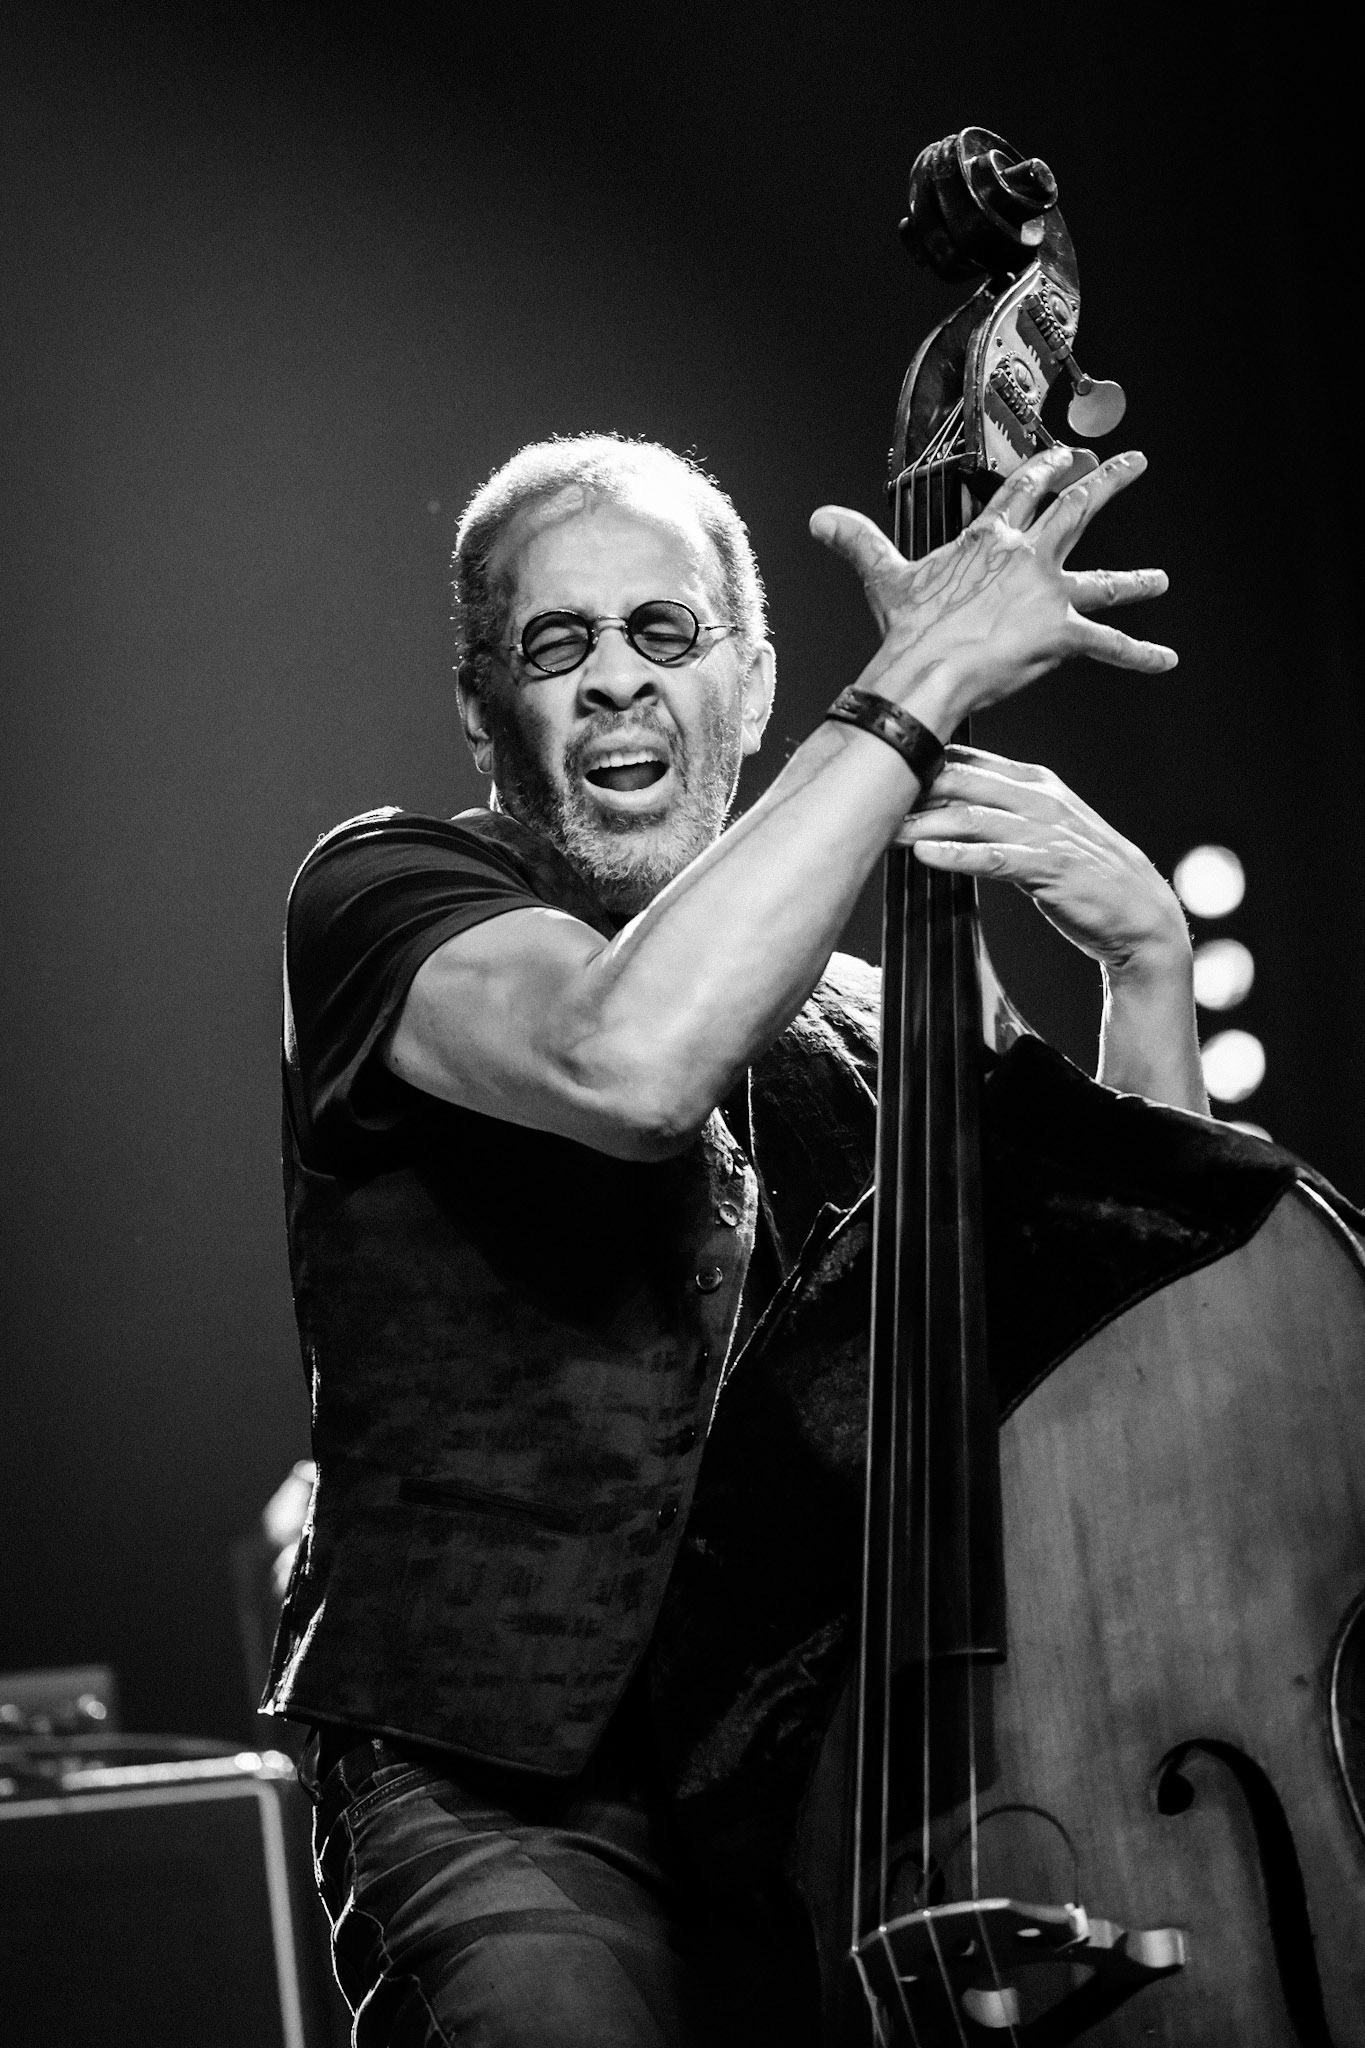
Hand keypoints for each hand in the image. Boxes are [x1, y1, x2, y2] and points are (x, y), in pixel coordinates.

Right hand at [810, 446, 1174, 736]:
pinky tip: (1165, 659)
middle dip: (1107, 483)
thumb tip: (819, 518)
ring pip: (1105, 581)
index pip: (1022, 492)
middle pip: (1076, 512)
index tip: (1063, 456)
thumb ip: (857, 542)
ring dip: (1137, 580)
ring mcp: (1048, 595)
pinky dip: (1139, 655)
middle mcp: (1027, 557)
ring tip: (1161, 579)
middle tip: (1133, 463)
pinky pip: (1109, 646)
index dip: (1044, 470)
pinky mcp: (1061, 634)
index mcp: (989, 539)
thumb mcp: (883, 576)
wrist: (926, 669)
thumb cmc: (909, 628)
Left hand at [896, 746, 1207, 1113]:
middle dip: (910, 784)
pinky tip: (925, 857)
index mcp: (1033, 782)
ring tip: (883, 829)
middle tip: (863, 792)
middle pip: (962, 780)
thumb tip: (937, 807)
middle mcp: (1039, 798)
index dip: (918, 761)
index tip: (872, 768)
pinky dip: (959, 856)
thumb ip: (996, 813)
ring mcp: (1046, 831)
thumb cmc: (1080, 877)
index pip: (965, 759)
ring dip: (924, 823)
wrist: (1140, 918)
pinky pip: (997, 857)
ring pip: (972, 817)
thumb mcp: (1037, 832)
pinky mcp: (1050, 867)